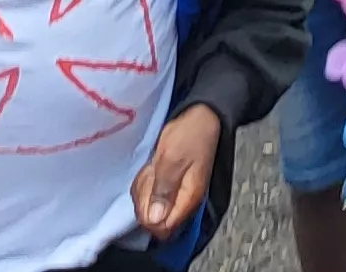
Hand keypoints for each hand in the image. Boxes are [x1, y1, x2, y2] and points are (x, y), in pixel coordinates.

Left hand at [132, 106, 222, 237]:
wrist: (201, 117)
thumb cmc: (189, 135)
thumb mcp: (172, 160)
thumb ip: (163, 190)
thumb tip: (155, 220)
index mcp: (188, 198)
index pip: (163, 228)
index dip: (148, 215)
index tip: (147, 191)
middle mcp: (183, 202)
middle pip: (154, 220)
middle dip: (144, 199)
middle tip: (151, 173)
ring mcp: (176, 194)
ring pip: (149, 207)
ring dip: (144, 188)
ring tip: (153, 167)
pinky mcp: (169, 186)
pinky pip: (150, 195)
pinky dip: (145, 182)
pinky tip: (151, 168)